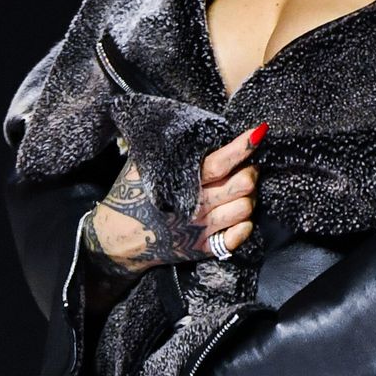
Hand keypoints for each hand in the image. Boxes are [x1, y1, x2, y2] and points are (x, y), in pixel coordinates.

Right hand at [87, 121, 266, 274]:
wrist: (117, 237)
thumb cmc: (130, 195)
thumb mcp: (141, 165)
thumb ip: (165, 150)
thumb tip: (187, 127)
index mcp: (183, 181)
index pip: (222, 161)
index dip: (243, 146)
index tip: (259, 133)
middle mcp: (196, 205)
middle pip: (242, 184)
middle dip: (250, 170)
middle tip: (247, 165)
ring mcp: (202, 228)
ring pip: (245, 209)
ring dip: (249, 197)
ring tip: (242, 190)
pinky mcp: (203, 248)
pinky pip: (238, 237)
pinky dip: (245, 225)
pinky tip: (239, 215)